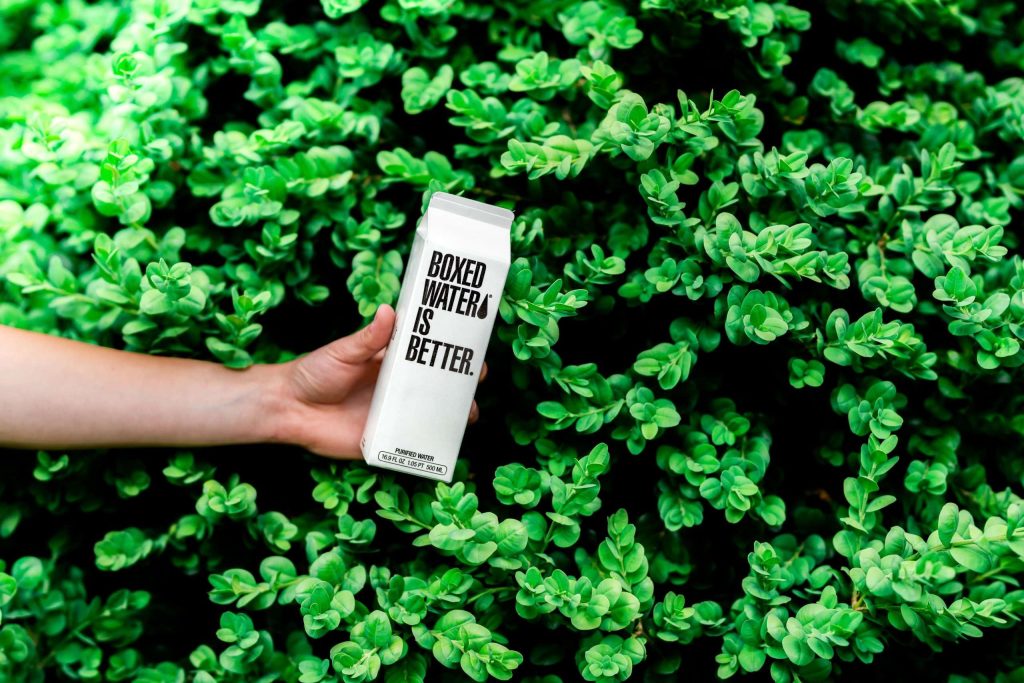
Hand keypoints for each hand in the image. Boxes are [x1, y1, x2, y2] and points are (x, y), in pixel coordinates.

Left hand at [274, 304, 484, 458]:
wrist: (289, 409)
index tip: (473, 351)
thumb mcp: (342, 352)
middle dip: (462, 387)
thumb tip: (388, 311)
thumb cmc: (314, 373)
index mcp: (393, 363)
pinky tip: (444, 443)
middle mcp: (398, 390)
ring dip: (454, 417)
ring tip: (467, 414)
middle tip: (474, 381)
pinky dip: (429, 446)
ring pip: (433, 418)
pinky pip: (412, 445)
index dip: (454, 355)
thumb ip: (367, 337)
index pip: (430, 357)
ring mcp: (394, 416)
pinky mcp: (384, 440)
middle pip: (439, 389)